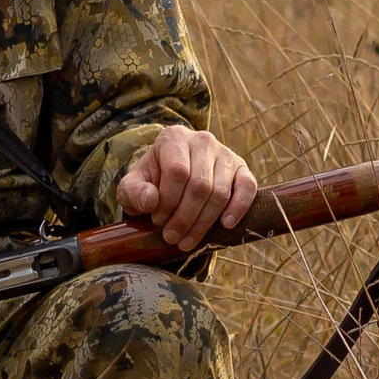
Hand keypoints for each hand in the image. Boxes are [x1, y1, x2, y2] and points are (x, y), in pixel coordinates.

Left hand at [115, 125, 257, 251]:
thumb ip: (133, 192)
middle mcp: (202, 140)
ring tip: (187, 240)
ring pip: (220, 192)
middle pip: (200, 185)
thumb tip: (150, 200)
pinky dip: (238, 207)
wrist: (171, 179)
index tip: (157, 220)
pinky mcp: (241, 168)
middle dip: (184, 218)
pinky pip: (247, 187)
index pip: (177, 171)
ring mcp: (225, 153)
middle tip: (171, 238)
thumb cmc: (150, 183)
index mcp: (174, 137)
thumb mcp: (131, 187)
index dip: (168, 201)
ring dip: (204, 222)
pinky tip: (225, 225)